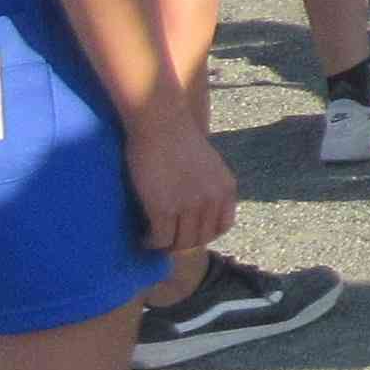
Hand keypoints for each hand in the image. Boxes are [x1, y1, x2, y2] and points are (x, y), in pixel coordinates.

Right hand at [124, 116, 238, 255]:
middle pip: (200, 238)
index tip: (189, 233)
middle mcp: (212, 200)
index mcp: (226, 189)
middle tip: (165, 240)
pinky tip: (143, 238)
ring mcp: (189, 205)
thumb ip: (209, 185)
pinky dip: (151, 243)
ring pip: (180, 243)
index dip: (205, 234)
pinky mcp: (163, 209)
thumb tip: (198, 206)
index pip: (223, 227)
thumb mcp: (209, 164)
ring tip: (153, 240)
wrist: (161, 123)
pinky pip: (160, 240)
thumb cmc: (178, 138)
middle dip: (182, 243)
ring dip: (165, 246)